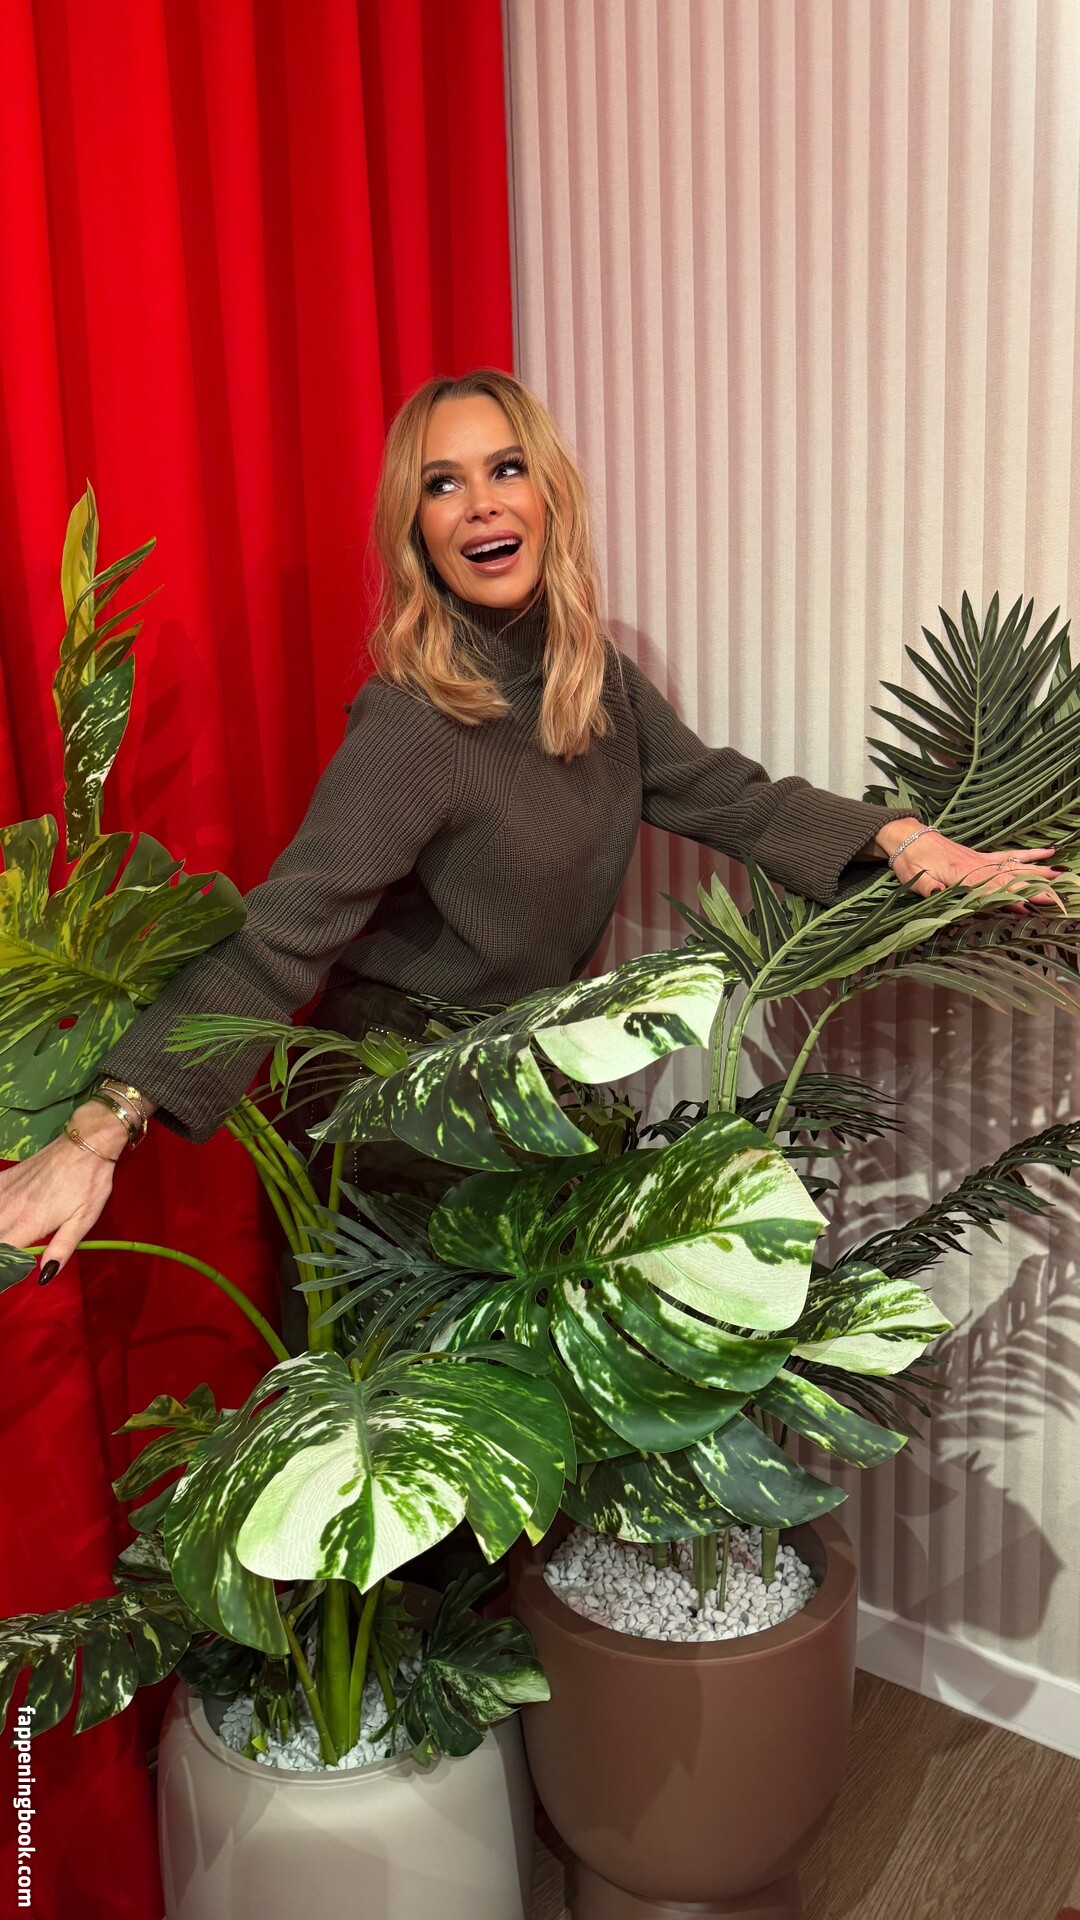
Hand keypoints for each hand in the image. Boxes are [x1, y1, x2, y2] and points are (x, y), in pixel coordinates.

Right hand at [0, 1101, 129, 1280]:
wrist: (85, 1142)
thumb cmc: (89, 1183)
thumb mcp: (83, 1220)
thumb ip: (61, 1249)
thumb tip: (44, 1277)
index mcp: (29, 1224)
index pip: (3, 1254)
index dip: (3, 1268)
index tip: (6, 1276)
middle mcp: (10, 1209)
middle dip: (0, 1253)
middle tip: (7, 1264)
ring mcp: (4, 1192)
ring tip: (6, 1239)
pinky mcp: (4, 1178)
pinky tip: (0, 1212)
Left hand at [874, 819, 1065, 908]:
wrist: (908, 836)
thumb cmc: (910, 861)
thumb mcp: (912, 879)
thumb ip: (928, 888)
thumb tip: (938, 896)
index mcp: (961, 874)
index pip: (989, 888)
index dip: (1007, 898)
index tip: (1026, 906)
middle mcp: (977, 866)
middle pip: (1010, 878)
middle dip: (1033, 889)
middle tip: (1057, 896)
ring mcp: (982, 859)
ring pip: (1016, 865)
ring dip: (1039, 871)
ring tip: (1062, 876)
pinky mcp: (982, 856)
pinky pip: (1010, 855)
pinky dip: (1030, 854)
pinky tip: (1049, 852)